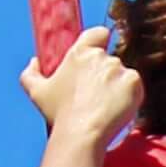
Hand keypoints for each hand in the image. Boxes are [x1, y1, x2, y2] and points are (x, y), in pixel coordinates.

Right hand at [21, 26, 140, 155]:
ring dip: (117, 86)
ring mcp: (119, 68)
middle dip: (105, 75)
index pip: (98, 33)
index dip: (100, 41)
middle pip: (109, 60)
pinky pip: (134, 86)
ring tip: (104, 106)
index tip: (98, 54)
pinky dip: (129, 95)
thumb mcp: (36, 92)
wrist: (82, 133)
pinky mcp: (133, 82)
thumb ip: (30, 74)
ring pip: (122, 75)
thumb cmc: (59, 114)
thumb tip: (34, 62)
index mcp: (79, 53)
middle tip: (95, 95)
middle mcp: (101, 57)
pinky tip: (116, 108)